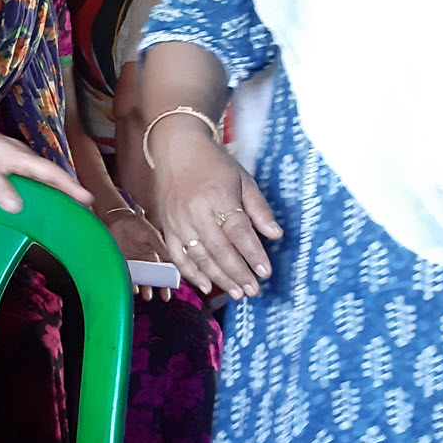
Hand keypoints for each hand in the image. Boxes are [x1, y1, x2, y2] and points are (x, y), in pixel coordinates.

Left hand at [0, 123, 93, 213]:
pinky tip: (46, 198)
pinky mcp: (17, 163)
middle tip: (85, 210)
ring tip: (72, 208)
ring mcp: (22, 159)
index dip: (69, 186)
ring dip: (60, 190)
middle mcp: (26, 158)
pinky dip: (46, 187)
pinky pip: (36, 176)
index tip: (86, 198)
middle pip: (53, 175)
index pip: (50, 173)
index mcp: (20, 158)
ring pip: (46, 176)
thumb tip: (16, 207)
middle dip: (71, 191)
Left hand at [105, 211, 170, 301]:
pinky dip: (128, 282)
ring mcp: (132, 263)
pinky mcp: (120, 262)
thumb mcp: (152, 235)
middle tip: (155, 297)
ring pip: (138, 280)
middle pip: (150, 279)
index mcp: (154, 255)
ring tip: (145, 294)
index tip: (168, 293)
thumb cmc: (136, 224)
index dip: (166, 283)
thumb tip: (174, 260)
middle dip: (153, 288)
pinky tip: (132, 287)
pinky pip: (125, 275)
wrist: (117, 218)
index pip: (162, 272)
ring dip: (142, 288)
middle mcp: (143, 261)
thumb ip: (161, 247)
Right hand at [148, 121, 279, 298]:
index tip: (265, 271)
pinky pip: (178, 256)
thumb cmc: (213, 163)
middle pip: (219, 249)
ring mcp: (178, 220)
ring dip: (219, 278)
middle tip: (253, 290)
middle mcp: (195, 211)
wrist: (178, 149)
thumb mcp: (243, 180)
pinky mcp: (167, 226)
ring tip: (237, 292)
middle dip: (238, 273)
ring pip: (200, 257)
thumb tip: (275, 235)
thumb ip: (259, 209)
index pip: (238, 231)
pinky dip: (191, 273)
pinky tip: (206, 286)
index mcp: (218, 196)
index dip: (252, 253)